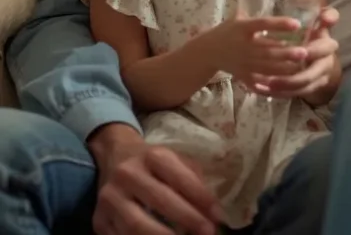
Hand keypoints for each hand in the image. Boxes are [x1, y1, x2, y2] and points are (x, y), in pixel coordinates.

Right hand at [89, 123, 221, 234]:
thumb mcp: (177, 161)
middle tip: (207, 233)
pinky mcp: (99, 219)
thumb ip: (195, 183)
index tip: (218, 216)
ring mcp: (110, 197)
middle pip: (160, 201)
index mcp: (154, 156)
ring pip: (136, 224)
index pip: (180, 178)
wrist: (115, 157)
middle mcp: (128, 174)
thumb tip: (214, 214)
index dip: (202, 198)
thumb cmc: (155, 163)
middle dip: (187, 220)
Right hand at [202, 16, 307, 91]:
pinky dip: (271, 81)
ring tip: (301, 65)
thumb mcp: (238, 19)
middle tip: (304, 52)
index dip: (279, 24)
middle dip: (286, 53)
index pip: (262, 24)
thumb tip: (278, 4)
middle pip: (267, 50)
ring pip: (266, 67)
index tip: (297, 24)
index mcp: (241, 28)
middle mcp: (242, 46)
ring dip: (284, 67)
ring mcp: (242, 62)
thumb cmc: (227, 31)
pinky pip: (258, 80)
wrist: (206, 52)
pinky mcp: (242, 74)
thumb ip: (256, 16)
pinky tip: (286, 80)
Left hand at [255, 7, 340, 99]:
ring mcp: (317, 80)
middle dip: (291, 79)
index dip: (313, 51)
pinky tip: (260, 89)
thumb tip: (327, 17)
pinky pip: (293, 95)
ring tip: (261, 84)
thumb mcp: (323, 24)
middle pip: (309, 76)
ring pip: (300, 89)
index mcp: (328, 47)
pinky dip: (277, 93)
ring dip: (281, 88)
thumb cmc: (317, 36)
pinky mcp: (308, 90)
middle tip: (271, 78)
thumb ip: (327, 16)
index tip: (299, 51)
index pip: (323, 50)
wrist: (322, 57)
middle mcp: (325, 65)